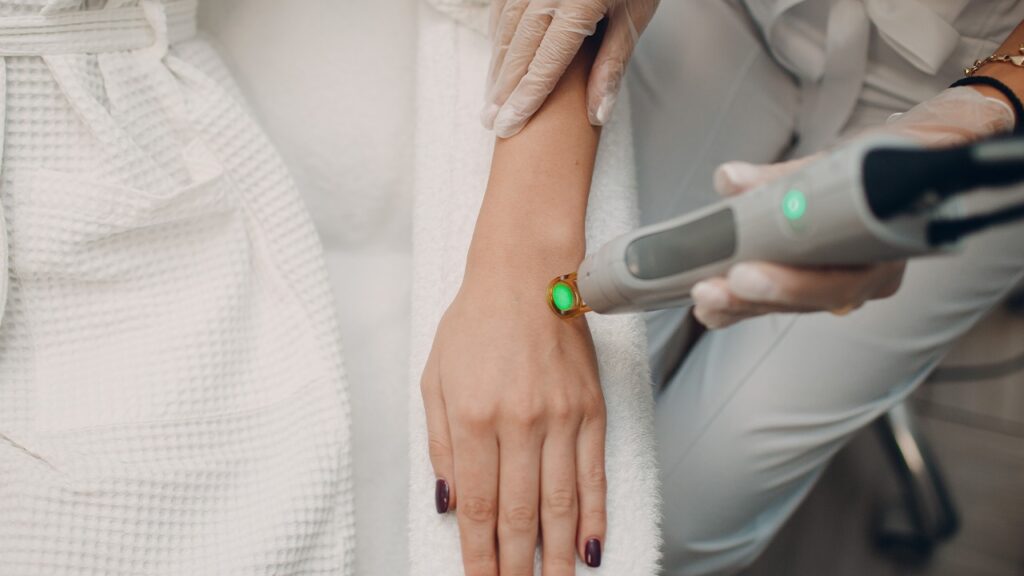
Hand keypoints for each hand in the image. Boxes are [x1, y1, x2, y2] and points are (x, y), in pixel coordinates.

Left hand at [421, 253, 606, 574]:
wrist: (528, 274)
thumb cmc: (475, 323)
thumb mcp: (434, 378)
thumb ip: (440, 445)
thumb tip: (447, 503)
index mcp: (474, 418)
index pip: (477, 507)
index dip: (479, 556)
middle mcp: (521, 424)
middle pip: (520, 516)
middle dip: (516, 568)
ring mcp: (562, 419)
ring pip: (562, 506)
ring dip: (558, 558)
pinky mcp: (592, 411)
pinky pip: (594, 475)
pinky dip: (594, 518)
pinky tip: (592, 549)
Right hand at [482, 0, 659, 137]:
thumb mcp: (634, 19)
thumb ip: (612, 65)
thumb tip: (597, 114)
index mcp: (578, 5)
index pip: (545, 64)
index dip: (525, 99)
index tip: (508, 126)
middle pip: (518, 49)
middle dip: (502, 89)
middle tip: (491, 121)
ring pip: (506, 28)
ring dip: (497, 65)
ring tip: (492, 97)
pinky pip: (504, 6)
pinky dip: (499, 34)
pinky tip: (498, 57)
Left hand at [692, 87, 1015, 328]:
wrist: (908, 170)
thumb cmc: (877, 165)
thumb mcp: (835, 161)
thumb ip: (779, 177)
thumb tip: (730, 180)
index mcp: (886, 245)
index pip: (838, 279)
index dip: (788, 284)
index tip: (742, 275)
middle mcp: (871, 276)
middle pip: (809, 300)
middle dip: (753, 298)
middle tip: (709, 292)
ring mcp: (847, 286)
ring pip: (793, 306)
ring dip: (743, 305)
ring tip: (704, 301)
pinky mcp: (821, 287)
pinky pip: (785, 302)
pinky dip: (746, 303)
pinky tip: (712, 308)